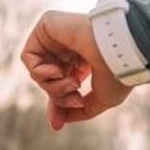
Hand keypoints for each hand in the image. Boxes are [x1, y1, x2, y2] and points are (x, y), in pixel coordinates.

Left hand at [20, 9, 132, 130]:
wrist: (121, 51)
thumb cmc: (117, 73)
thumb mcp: (100, 100)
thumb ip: (78, 111)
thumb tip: (56, 124)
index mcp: (85, 60)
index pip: (61, 84)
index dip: (57, 104)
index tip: (57, 124)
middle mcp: (70, 47)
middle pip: (48, 81)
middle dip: (57, 96)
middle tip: (76, 98)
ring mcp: (59, 35)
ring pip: (38, 71)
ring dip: (52, 86)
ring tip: (73, 83)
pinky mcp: (48, 24)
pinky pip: (29, 56)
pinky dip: (39, 71)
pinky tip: (57, 71)